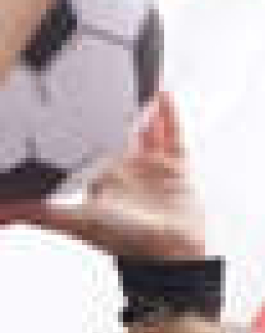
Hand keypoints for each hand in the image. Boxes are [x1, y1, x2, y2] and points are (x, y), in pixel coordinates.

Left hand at [0, 90, 206, 259]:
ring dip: (143, 108)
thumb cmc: (125, 241)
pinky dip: (171, 115)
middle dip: (112, 110)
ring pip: (147, 130)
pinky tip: (163, 93)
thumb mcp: (74, 219)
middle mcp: (128, 171)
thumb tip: (0, 212)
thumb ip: (38, 212)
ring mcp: (154, 168)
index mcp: (103, 178)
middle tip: (103, 80)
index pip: (88, 143)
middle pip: (118, 132)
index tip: (71, 96)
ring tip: (137, 80)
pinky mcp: (179, 168)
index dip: (81, 122)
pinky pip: (175, 135)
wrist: (170, 252)